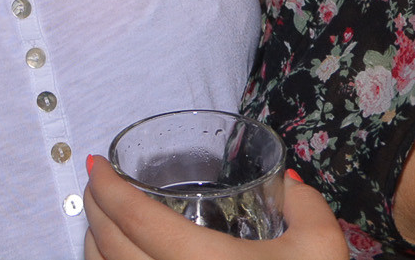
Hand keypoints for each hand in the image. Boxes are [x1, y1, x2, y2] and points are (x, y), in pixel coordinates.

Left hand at [83, 156, 346, 259]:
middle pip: (108, 245)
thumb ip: (306, 205)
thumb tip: (289, 182)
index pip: (133, 217)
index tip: (97, 165)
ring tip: (101, 222)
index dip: (107, 186)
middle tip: (97, 186)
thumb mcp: (320, 249)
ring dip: (94, 244)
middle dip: (94, 208)